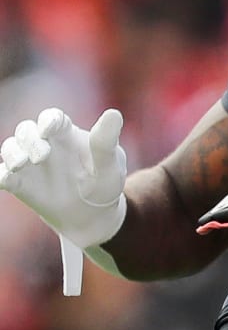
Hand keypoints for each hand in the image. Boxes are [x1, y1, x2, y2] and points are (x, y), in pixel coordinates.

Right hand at [0, 109, 127, 294]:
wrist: (93, 216)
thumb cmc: (105, 184)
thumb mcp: (109, 165)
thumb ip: (106, 142)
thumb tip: (114, 114)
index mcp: (67, 134)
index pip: (52, 118)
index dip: (47, 120)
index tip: (48, 129)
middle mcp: (45, 144)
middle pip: (26, 130)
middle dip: (29, 139)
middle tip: (42, 155)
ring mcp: (30, 164)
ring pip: (10, 148)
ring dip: (12, 153)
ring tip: (22, 164)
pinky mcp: (20, 184)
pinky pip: (2, 175)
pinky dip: (1, 175)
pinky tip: (7, 178)